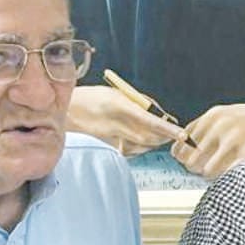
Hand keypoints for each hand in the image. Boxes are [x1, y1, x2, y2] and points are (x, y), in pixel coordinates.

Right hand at [68, 87, 186, 155]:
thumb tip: (158, 112)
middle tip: (174, 134)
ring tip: (159, 135)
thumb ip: (137, 103)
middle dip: (163, 137)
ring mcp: (107, 138)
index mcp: (117, 105)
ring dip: (153, 142)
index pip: (148, 120)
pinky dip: (139, 147)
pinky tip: (139, 139)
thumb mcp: (115, 93)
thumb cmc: (91, 98)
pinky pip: (128, 150)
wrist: (63, 111)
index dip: (167, 129)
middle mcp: (113, 123)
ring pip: (140, 146)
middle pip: (147, 138)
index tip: (182, 134)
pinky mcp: (103, 147)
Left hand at [172, 103, 244, 178]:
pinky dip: (227, 179)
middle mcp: (221, 125)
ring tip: (226, 170)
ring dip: (214, 176)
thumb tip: (179, 151)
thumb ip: (205, 130)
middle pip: (191, 160)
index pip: (181, 143)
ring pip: (207, 171)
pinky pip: (225, 175)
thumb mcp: (229, 116)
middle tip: (210, 169)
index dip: (183, 156)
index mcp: (213, 115)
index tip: (190, 161)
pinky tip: (236, 172)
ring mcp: (234, 139)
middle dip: (198, 168)